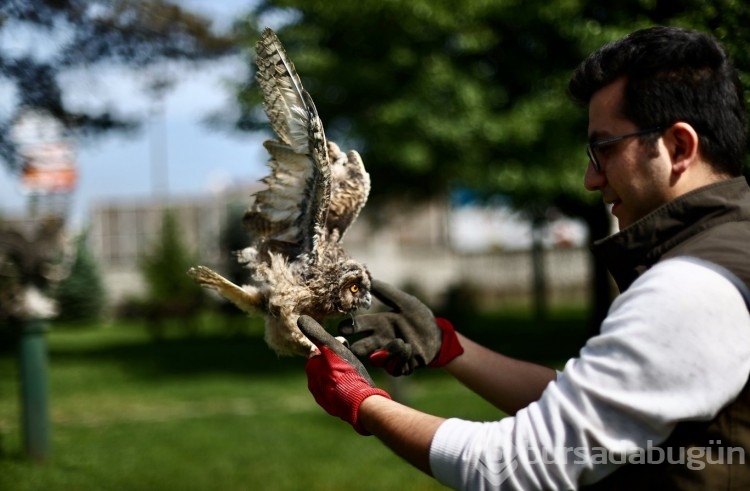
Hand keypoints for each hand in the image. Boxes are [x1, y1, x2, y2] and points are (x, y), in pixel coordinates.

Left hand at [298, 315, 390, 434]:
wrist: (356, 400)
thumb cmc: (345, 371)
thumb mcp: (332, 347)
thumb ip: (317, 334)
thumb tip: (301, 318)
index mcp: (311, 368)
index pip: (319, 354)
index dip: (332, 351)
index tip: (342, 351)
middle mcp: (313, 383)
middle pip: (324, 368)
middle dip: (334, 365)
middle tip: (349, 364)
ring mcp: (322, 396)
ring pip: (330, 381)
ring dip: (338, 378)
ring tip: (352, 377)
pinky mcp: (332, 407)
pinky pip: (336, 394)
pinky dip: (342, 390)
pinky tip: (352, 388)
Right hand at [339, 280, 463, 375]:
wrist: (438, 336)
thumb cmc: (420, 318)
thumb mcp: (405, 302)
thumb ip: (386, 292)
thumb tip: (367, 278)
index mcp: (379, 324)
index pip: (359, 326)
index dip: (349, 327)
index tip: (342, 327)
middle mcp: (381, 340)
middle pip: (361, 347)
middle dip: (357, 348)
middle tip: (354, 347)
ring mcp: (390, 355)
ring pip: (377, 359)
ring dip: (389, 351)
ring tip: (402, 342)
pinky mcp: (400, 366)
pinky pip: (394, 367)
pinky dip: (401, 358)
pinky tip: (411, 349)